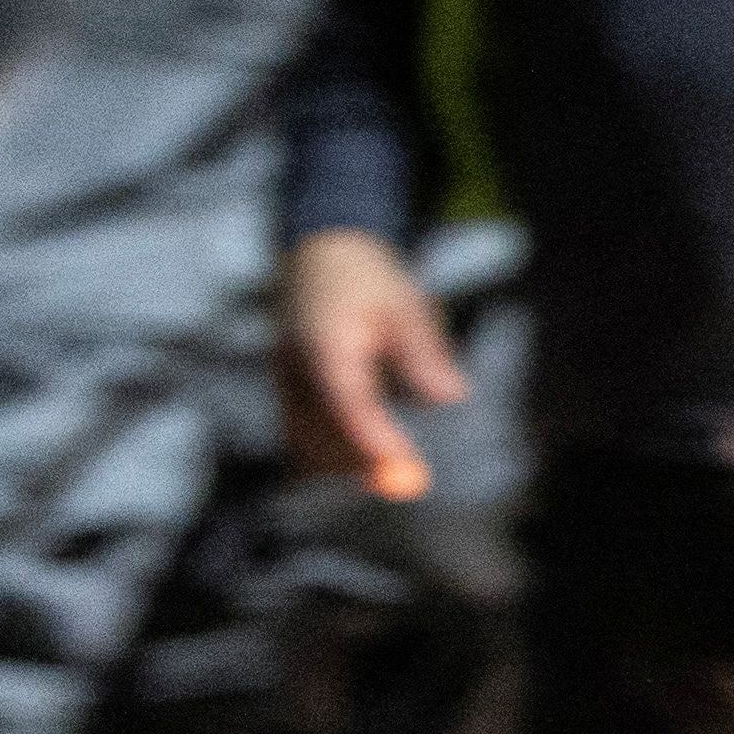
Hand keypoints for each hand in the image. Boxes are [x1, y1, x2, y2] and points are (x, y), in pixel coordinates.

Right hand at [277, 226, 467, 500]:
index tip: (401, 462)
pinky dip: (328, 449)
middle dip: (358, 460)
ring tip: (391, 467)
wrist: (321, 254)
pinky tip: (365, 454)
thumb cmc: (367, 280)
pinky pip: (299, 433)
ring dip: (342, 459)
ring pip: (305, 440)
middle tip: (405, 479)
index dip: (372, 437)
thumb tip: (451, 396)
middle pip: (319, 433)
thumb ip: (423, 353)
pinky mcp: (284, 391)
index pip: (347, 401)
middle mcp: (294, 369)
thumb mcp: (405, 306)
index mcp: (325, 345)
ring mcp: (283, 382)